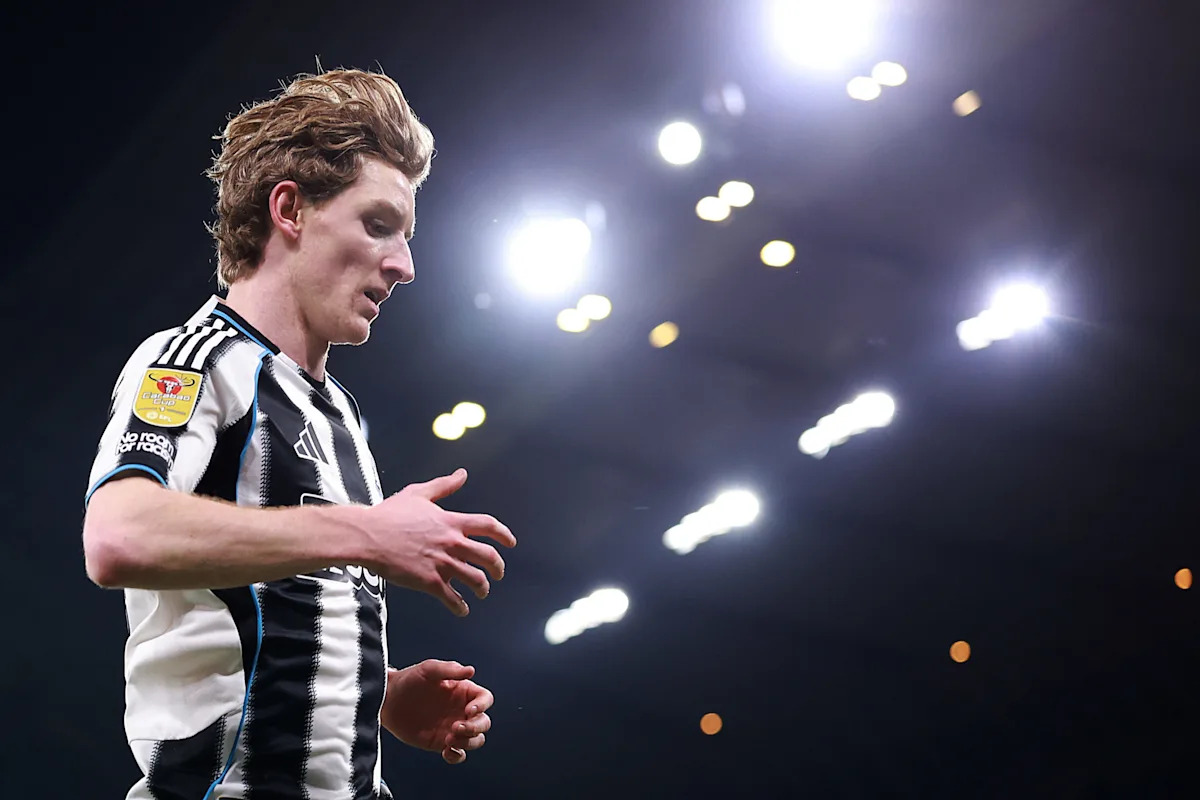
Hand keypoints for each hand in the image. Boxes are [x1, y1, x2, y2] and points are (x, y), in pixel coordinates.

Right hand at [364, 468, 515, 614]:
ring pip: (475, 580)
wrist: (368, 536)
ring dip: (483, 588)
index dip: (504, 534)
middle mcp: (452, 543)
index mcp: (451, 522)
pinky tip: (462, 610)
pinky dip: (461, 606)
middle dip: (498, 567)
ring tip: (482, 592)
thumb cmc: (389, 514)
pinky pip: (453, 598)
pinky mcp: (429, 582)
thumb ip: (444, 486)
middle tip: (499, 573)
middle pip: (488, 556)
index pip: (488, 526)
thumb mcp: (419, 493)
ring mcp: (442, 563)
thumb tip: (462, 474)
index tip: (510, 543)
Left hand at [381, 660, 493, 763]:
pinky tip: (446, 751)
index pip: (485, 699)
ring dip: (468, 742)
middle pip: (484, 722)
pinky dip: (457, 756)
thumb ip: (450, 669)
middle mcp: (461, 710)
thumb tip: (471, 670)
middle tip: (455, 727)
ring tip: (449, 739)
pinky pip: (458, 754)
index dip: (482, 706)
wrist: (388, 700)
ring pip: (475, 740)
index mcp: (463, 691)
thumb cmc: (408, 680)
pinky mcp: (441, 742)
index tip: (469, 711)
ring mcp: (452, 727)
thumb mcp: (428, 669)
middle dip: (475, 727)